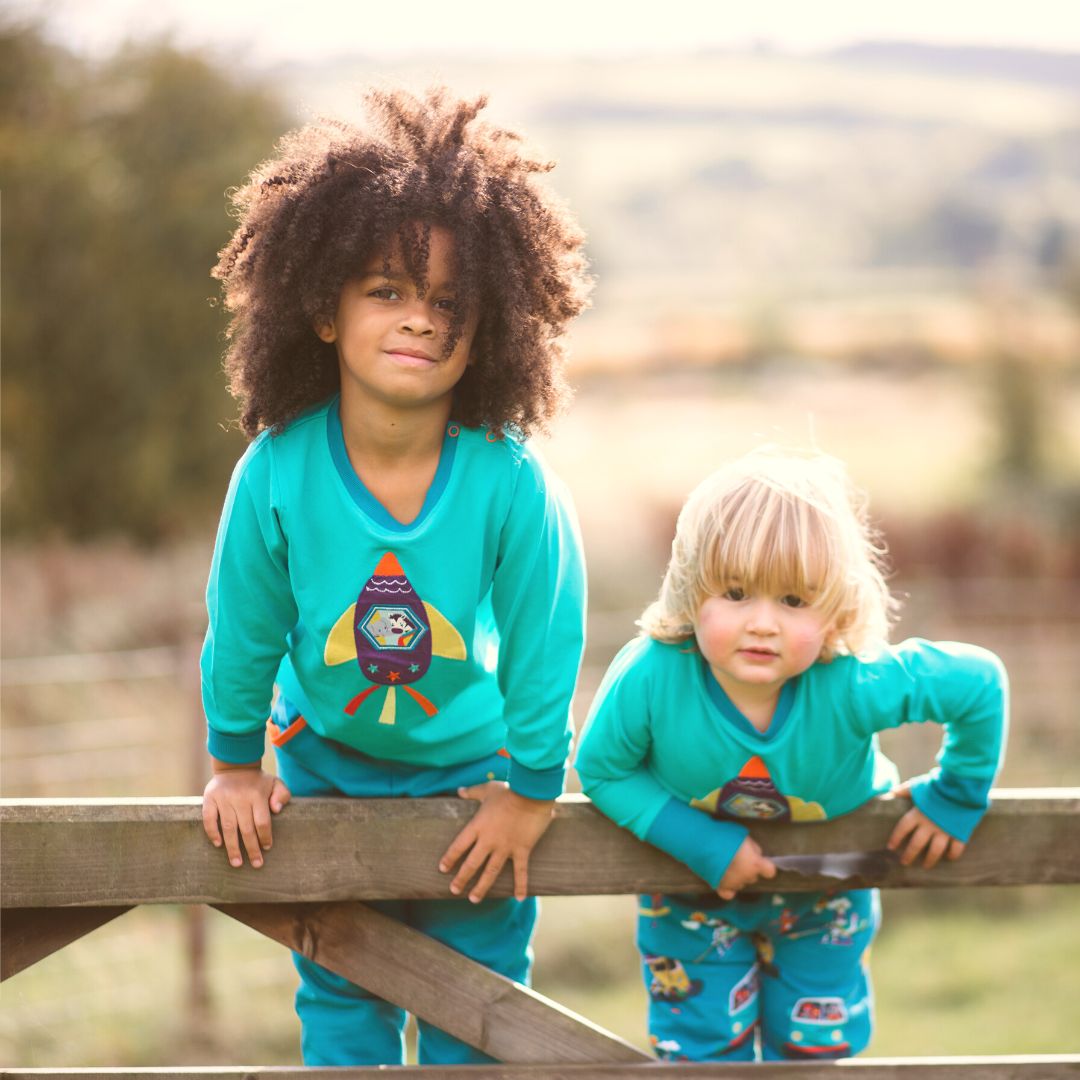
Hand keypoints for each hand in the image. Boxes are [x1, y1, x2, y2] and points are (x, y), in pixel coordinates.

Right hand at [202, 762, 290, 868]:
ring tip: (237, 863)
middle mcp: (240, 798)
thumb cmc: (258, 781)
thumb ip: (282, 795)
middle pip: (246, 829)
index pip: (262, 821)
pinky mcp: (209, 799)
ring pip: (228, 827)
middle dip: (252, 849)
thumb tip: (277, 810)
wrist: (235, 764)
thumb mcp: (275, 783)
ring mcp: (224, 799)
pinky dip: (212, 832)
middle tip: (256, 864)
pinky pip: (209, 819)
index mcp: (257, 795)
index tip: (267, 848)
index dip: (265, 836)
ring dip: (232, 847)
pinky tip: (218, 845)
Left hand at [439, 782, 554, 902]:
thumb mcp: (487, 789)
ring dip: (482, 887)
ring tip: (474, 899)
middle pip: (472, 864)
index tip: (442, 868)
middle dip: (462, 879)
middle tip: (454, 890)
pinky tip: (520, 898)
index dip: (449, 858)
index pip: (458, 846)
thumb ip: (472, 792)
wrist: (531, 793)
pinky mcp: (522, 849)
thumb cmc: (509, 790)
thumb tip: (460, 790)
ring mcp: (506, 847)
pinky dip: (520, 885)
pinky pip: (521, 871)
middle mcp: (489, 840)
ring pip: (491, 872)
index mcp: (478, 826)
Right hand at [716, 836, 775, 900]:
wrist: (702, 842)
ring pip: (742, 884)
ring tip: (727, 865)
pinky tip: (725, 880)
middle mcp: (747, 877)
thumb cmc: (725, 836)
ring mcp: (734, 884)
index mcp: (755, 864)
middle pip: (753, 876)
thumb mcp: (744, 836)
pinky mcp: (720, 887)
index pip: (770, 871)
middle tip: (738, 858)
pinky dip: (729, 889)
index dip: (766, 866)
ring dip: (738, 877)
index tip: (760, 861)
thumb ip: (753, 848)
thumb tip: (756, 856)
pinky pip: (729, 894)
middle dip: (749, 869)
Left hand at [886, 784, 964, 867]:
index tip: (890, 847)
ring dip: (930, 859)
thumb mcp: (918, 785)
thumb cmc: (938, 785)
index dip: (896, 838)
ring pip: (935, 850)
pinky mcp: (959, 832)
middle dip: (909, 854)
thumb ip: (904, 790)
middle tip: (904, 862)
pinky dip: (953, 854)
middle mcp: (929, 825)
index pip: (903, 828)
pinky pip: (956, 848)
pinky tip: (949, 858)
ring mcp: (945, 830)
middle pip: (917, 844)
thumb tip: (890, 793)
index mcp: (918, 814)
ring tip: (926, 866)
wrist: (961, 787)